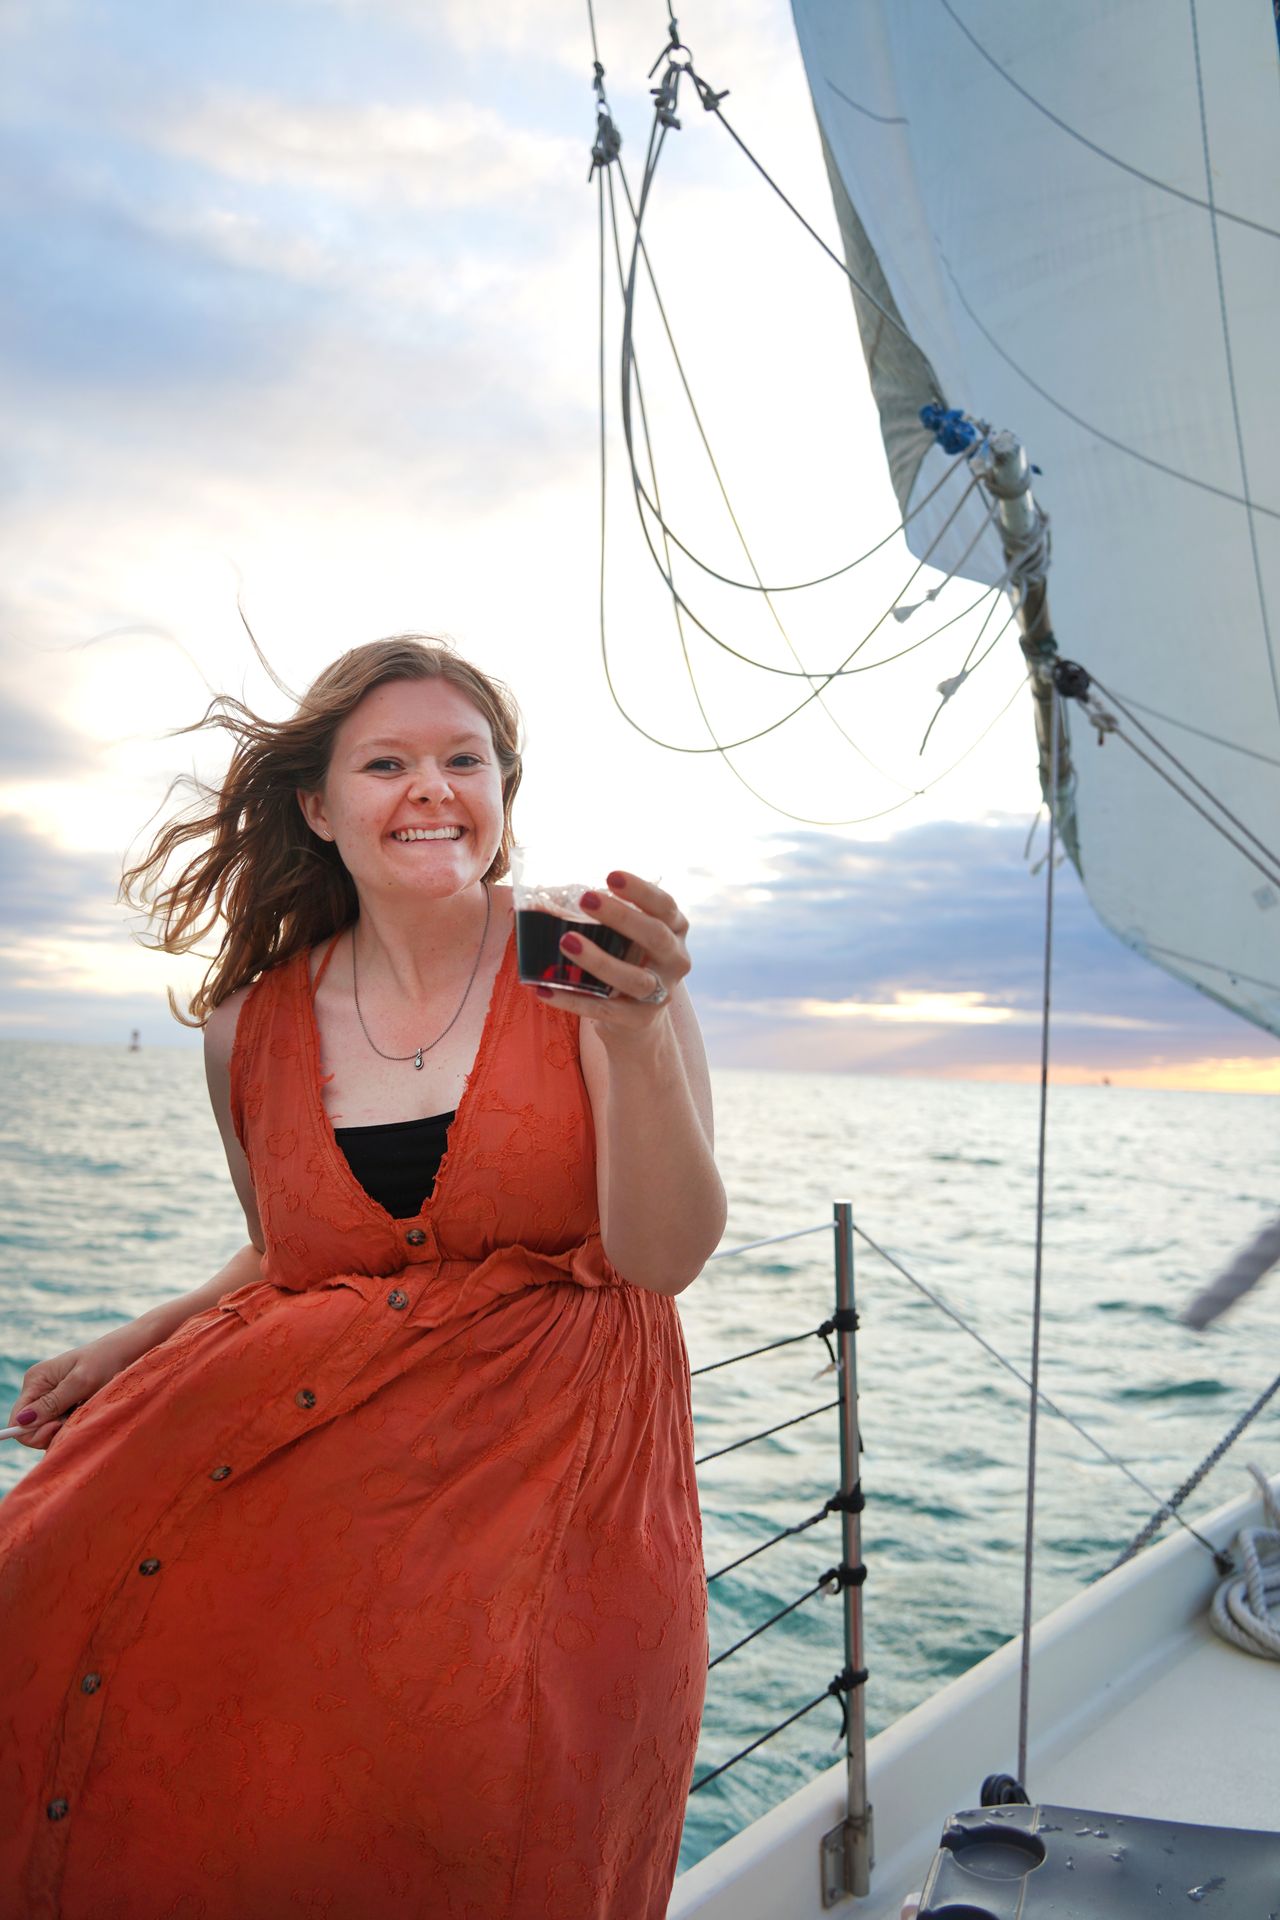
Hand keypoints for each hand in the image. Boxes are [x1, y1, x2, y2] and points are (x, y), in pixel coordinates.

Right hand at [6, 1325, 150, 1451]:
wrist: (133, 1349)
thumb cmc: (108, 1359)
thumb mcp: (81, 1382)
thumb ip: (53, 1403)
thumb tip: (23, 1421)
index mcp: (36, 1380)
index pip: (17, 1420)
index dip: (32, 1432)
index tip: (58, 1427)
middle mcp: (40, 1389)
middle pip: (32, 1429)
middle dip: (51, 1432)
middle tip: (77, 1419)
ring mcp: (54, 1397)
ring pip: (49, 1430)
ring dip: (67, 1428)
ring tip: (87, 1410)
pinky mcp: (68, 1403)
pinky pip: (64, 1425)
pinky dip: (75, 1424)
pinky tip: (89, 1412)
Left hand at [530, 870, 689, 1036]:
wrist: (636, 1021)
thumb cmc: (626, 962)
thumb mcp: (629, 936)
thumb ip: (609, 916)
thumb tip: (549, 894)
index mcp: (675, 930)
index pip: (665, 906)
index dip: (641, 891)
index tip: (611, 876)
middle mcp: (675, 960)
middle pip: (655, 936)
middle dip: (621, 917)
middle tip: (585, 899)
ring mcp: (660, 993)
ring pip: (633, 977)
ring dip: (598, 959)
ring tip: (566, 941)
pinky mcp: (638, 1020)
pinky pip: (604, 1009)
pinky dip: (573, 1001)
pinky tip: (545, 990)